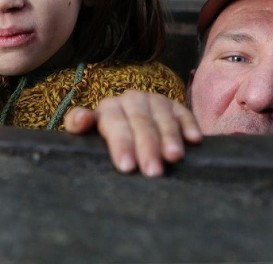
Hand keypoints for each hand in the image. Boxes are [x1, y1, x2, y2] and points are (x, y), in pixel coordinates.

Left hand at [64, 90, 201, 176]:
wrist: (127, 126)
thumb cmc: (106, 137)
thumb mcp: (88, 132)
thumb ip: (78, 124)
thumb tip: (80, 120)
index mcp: (108, 109)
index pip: (114, 124)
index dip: (121, 145)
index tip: (127, 167)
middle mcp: (131, 100)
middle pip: (140, 122)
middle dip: (147, 147)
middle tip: (152, 171)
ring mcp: (154, 101)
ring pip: (162, 117)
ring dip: (169, 137)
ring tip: (174, 158)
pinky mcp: (174, 105)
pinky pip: (183, 113)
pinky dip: (189, 125)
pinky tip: (194, 140)